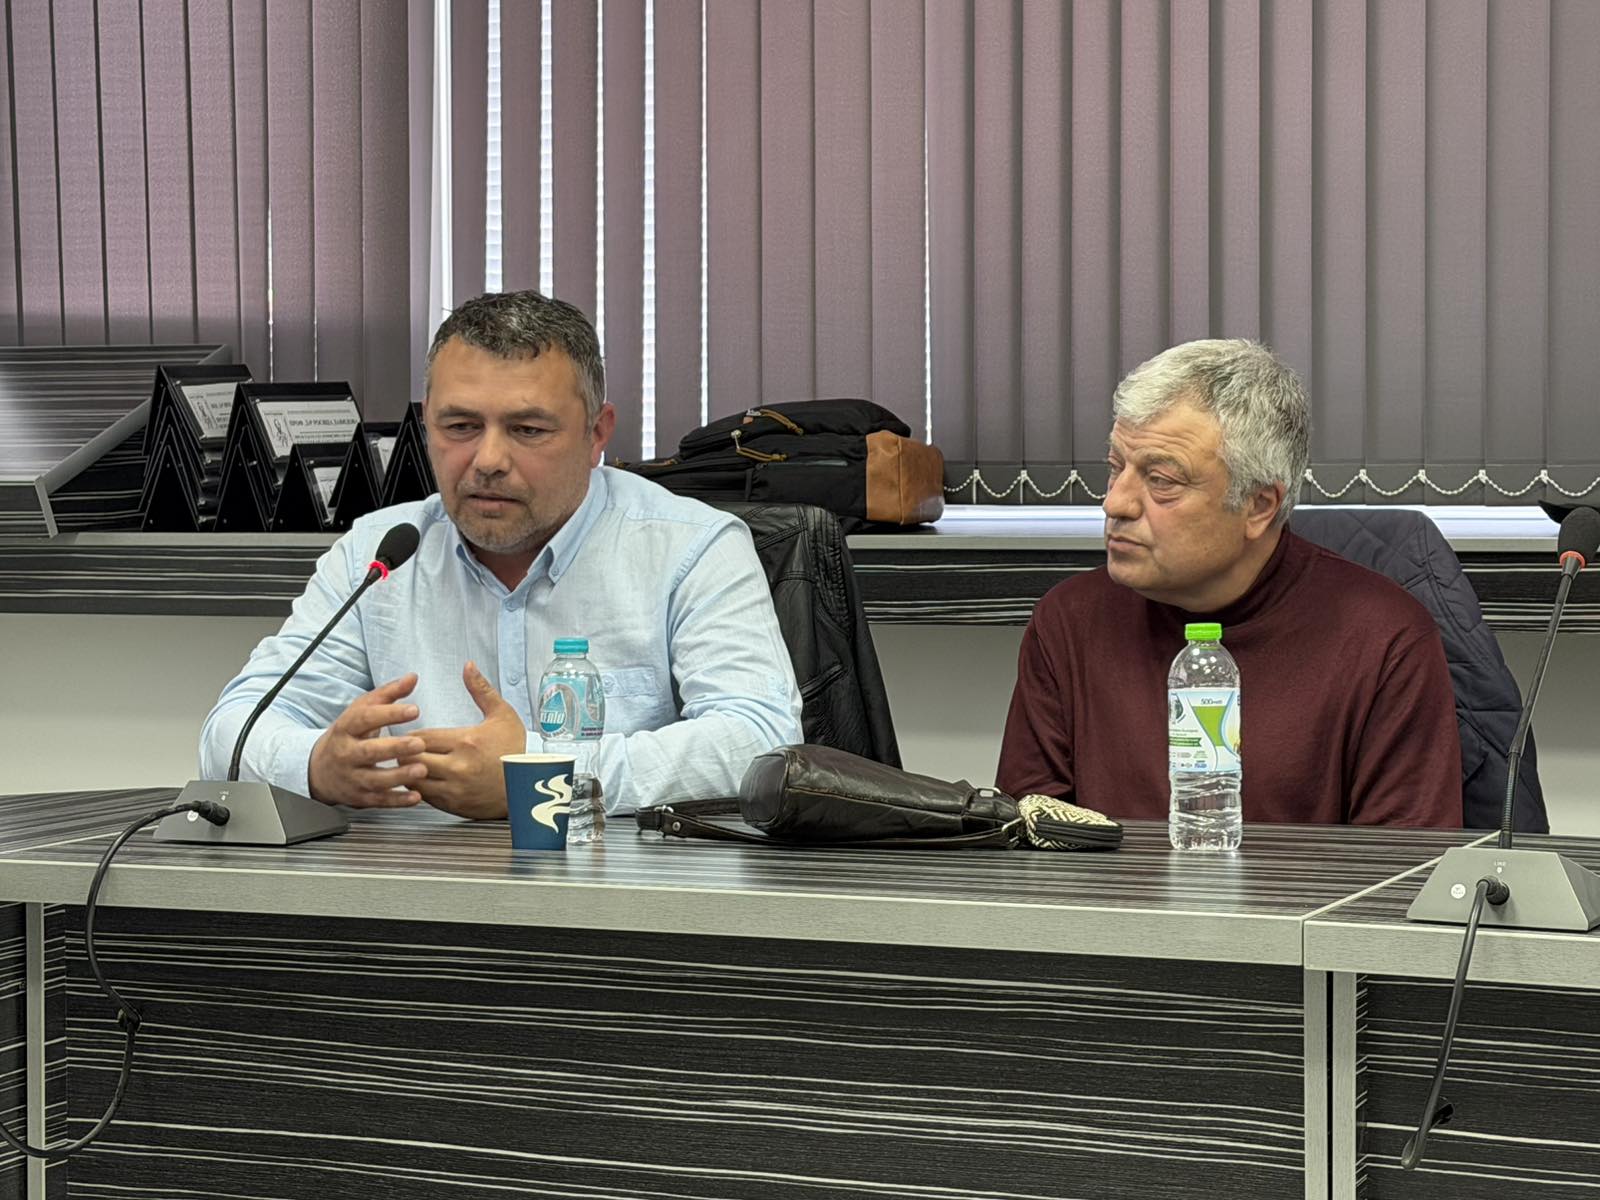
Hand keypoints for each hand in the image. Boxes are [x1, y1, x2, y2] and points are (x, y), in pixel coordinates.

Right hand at [307, 674, 427, 807]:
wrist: (319, 769)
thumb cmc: (349, 735)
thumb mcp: (362, 710)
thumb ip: (388, 694)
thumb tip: (412, 677)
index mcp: (346, 728)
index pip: (365, 719)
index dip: (389, 714)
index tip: (413, 710)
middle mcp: (347, 754)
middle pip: (369, 751)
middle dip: (394, 748)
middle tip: (418, 744)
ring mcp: (352, 777)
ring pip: (374, 779)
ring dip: (399, 776)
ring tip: (421, 770)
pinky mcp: (360, 797)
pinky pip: (379, 800)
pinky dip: (397, 801)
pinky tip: (415, 797)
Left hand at [402, 662, 526, 819]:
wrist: (529, 788)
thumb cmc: (515, 750)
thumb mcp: (502, 715)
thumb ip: (481, 690)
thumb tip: (468, 666)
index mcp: (466, 741)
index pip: (421, 736)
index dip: (412, 734)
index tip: (413, 733)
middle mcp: (457, 767)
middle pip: (411, 758)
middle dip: (405, 752)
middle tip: (404, 749)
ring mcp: (454, 789)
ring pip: (413, 779)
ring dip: (408, 771)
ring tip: (410, 764)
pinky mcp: (453, 805)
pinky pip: (424, 796)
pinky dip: (419, 787)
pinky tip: (424, 779)